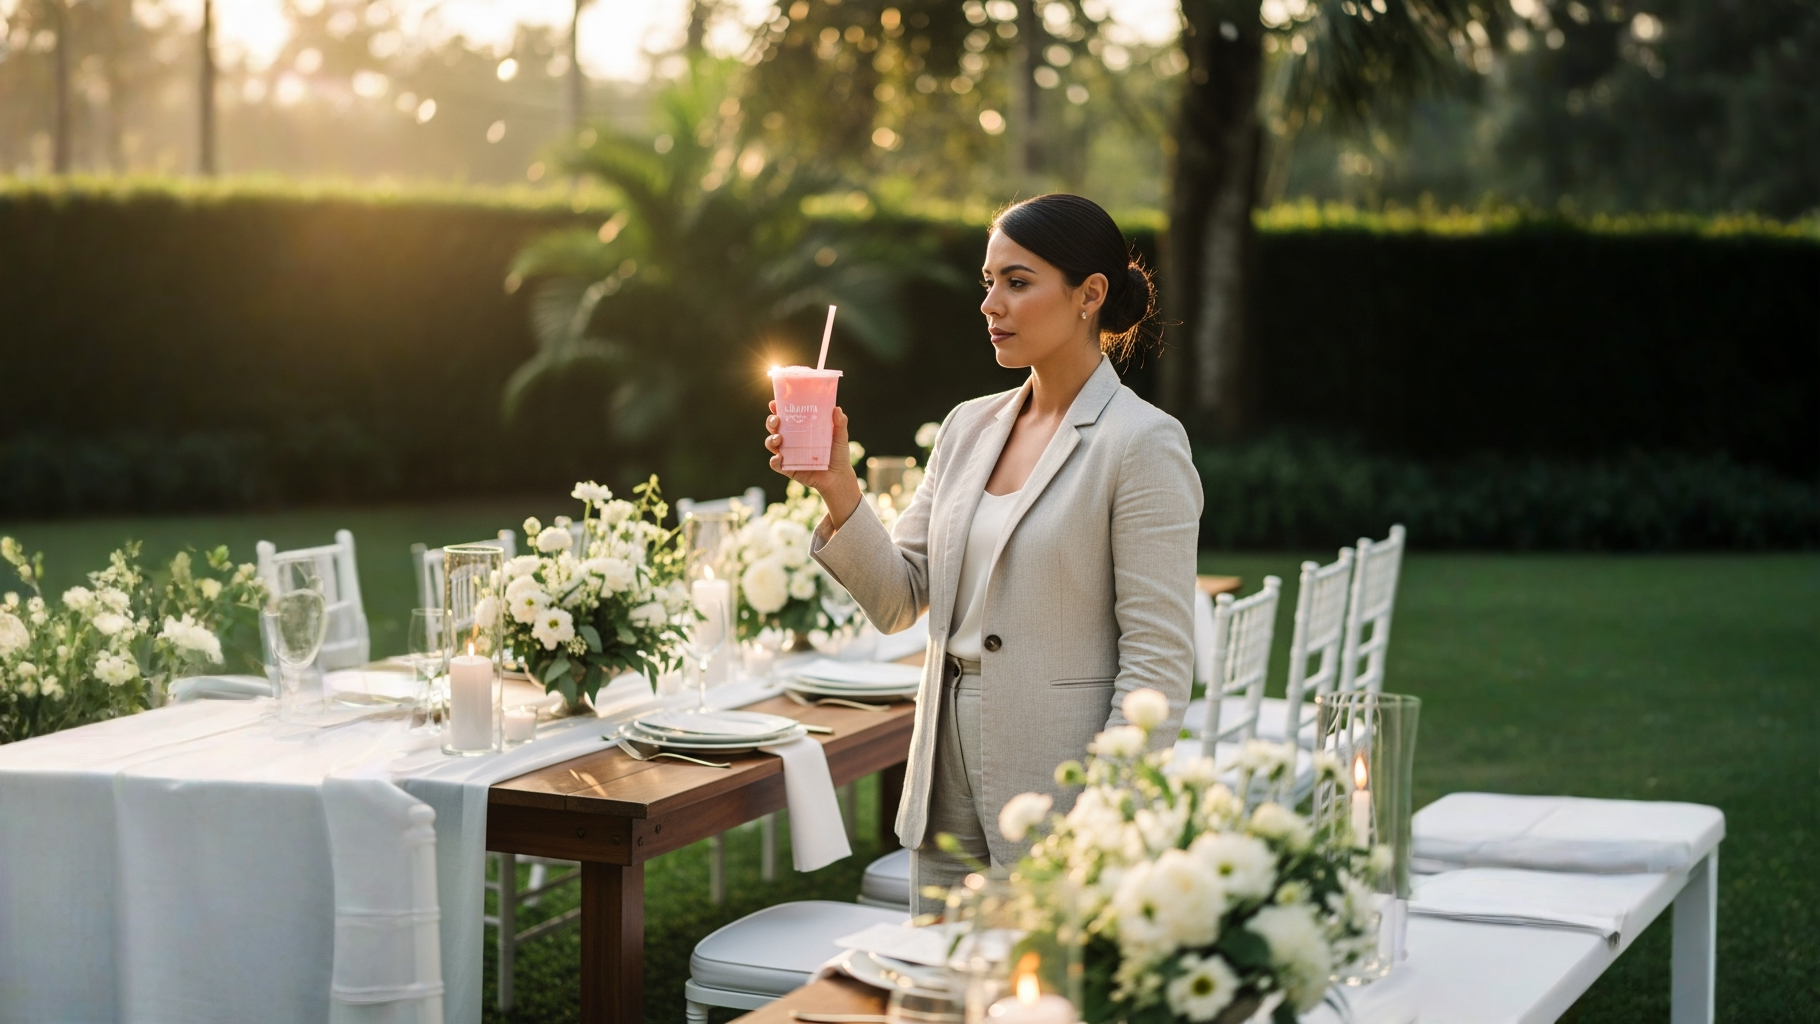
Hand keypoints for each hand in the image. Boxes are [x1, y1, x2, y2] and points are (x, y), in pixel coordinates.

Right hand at [766, 402, 863, 529]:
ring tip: (778, 438)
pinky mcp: (788, 468)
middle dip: (771, 422)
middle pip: (775, 428)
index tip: (774, 403)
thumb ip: (840, 423)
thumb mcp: (840, 437)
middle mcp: (791, 440)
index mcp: (801, 428)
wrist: (838, 477)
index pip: (786, 416)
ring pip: (771, 444)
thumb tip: (836, 409)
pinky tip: (779, 457)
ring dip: (771, 439)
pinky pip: (776, 464)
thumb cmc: (838, 454)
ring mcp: (788, 454)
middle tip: (777, 420)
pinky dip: (774, 461)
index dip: (777, 408)